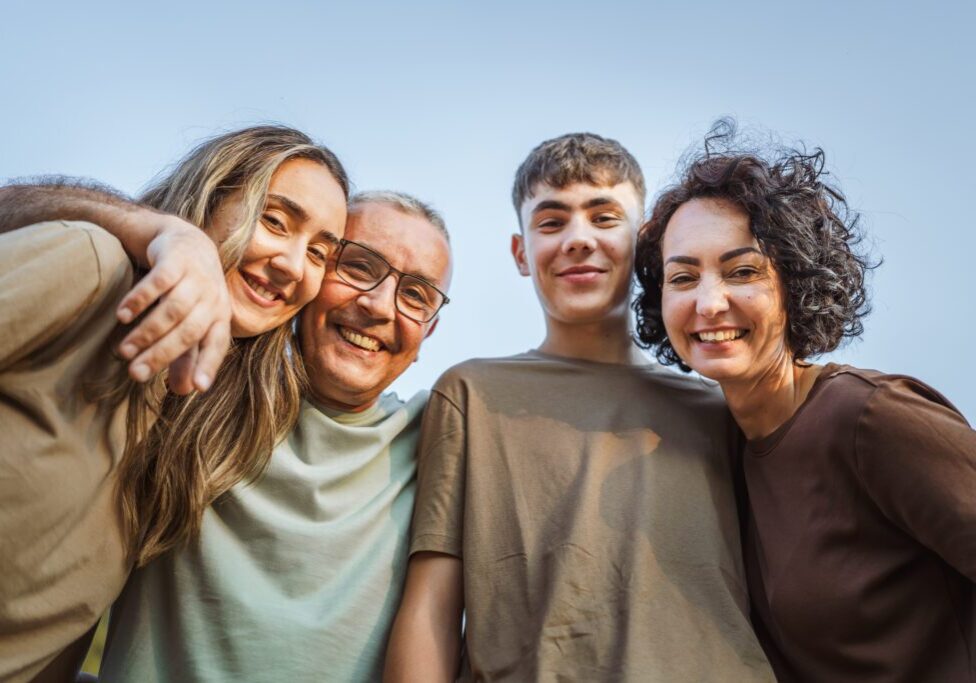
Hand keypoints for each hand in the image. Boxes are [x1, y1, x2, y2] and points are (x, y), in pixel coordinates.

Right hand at [114, 210, 231, 393]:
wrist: (187, 241)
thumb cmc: (191, 291)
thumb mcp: (193, 321)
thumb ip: (188, 355)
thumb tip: (184, 391)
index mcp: (220, 317)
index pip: (217, 344)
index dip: (209, 366)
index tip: (198, 388)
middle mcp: (212, 298)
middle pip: (189, 331)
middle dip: (161, 355)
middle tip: (135, 374)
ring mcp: (196, 277)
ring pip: (173, 309)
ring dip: (147, 332)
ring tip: (124, 351)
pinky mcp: (177, 259)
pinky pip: (159, 281)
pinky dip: (140, 299)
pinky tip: (123, 315)